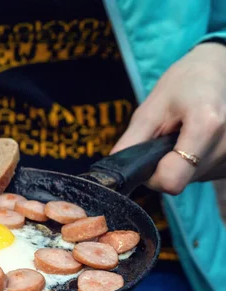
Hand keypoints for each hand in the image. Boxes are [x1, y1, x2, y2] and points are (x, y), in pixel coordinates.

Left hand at [111, 42, 225, 194]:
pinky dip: (195, 162)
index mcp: (206, 125)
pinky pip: (204, 173)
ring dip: (181, 162)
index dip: (153, 176)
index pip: (171, 181)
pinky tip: (198, 140)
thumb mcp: (151, 108)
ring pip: (192, 178)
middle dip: (166, 165)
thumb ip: (132, 143)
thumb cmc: (183, 84)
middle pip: (182, 180)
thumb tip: (114, 172)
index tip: (150, 156)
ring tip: (186, 134)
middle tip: (169, 136)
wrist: (219, 70)